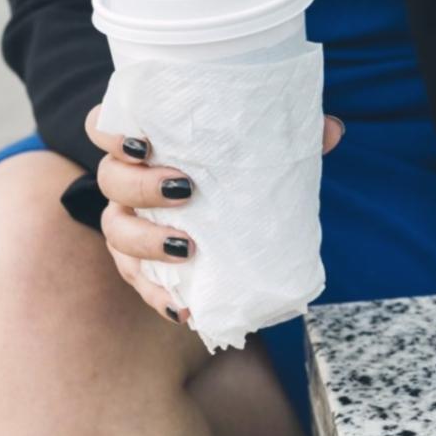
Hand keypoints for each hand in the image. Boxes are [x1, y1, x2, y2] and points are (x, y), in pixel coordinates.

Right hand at [83, 105, 345, 323]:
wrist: (217, 206)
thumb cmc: (229, 162)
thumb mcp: (258, 144)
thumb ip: (288, 133)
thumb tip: (332, 129)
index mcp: (143, 142)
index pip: (104, 125)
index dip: (112, 131)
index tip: (144, 140)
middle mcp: (125, 181)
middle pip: (109, 178)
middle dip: (140, 185)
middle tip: (184, 189)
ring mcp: (127, 222)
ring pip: (114, 230)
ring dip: (145, 241)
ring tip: (185, 248)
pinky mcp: (138, 263)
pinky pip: (137, 282)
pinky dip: (158, 297)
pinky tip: (184, 309)